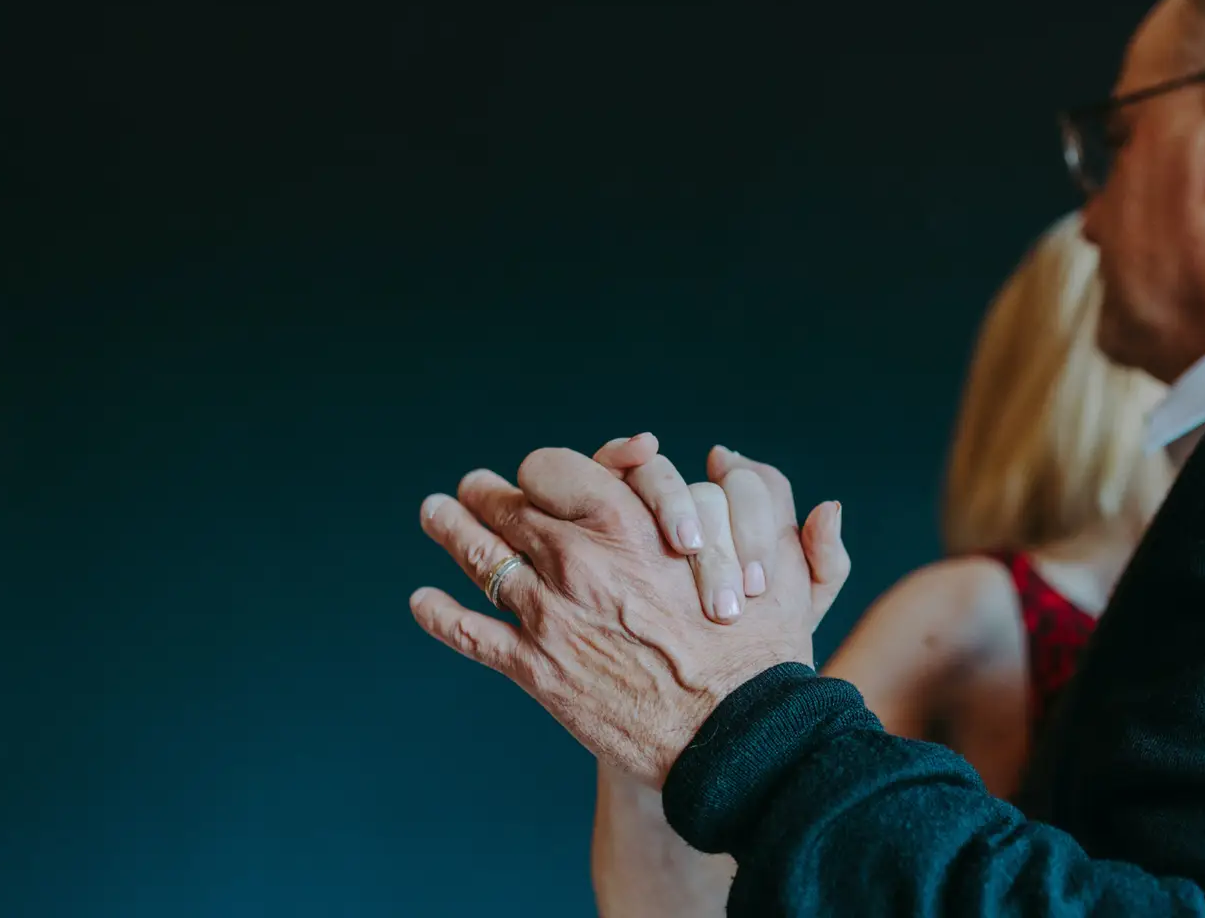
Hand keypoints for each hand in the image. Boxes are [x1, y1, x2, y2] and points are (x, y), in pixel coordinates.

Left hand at [409, 447, 825, 786]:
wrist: (733, 736)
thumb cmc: (762, 652)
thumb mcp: (782, 574)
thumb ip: (779, 518)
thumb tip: (773, 478)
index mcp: (628, 523)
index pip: (557, 469)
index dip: (545, 469)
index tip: (539, 473)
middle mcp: (578, 559)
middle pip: (509, 508)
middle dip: (486, 493)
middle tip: (470, 486)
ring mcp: (551, 614)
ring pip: (480, 559)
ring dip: (450, 531)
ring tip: (434, 512)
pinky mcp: (536, 670)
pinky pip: (470, 633)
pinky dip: (439, 614)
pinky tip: (422, 601)